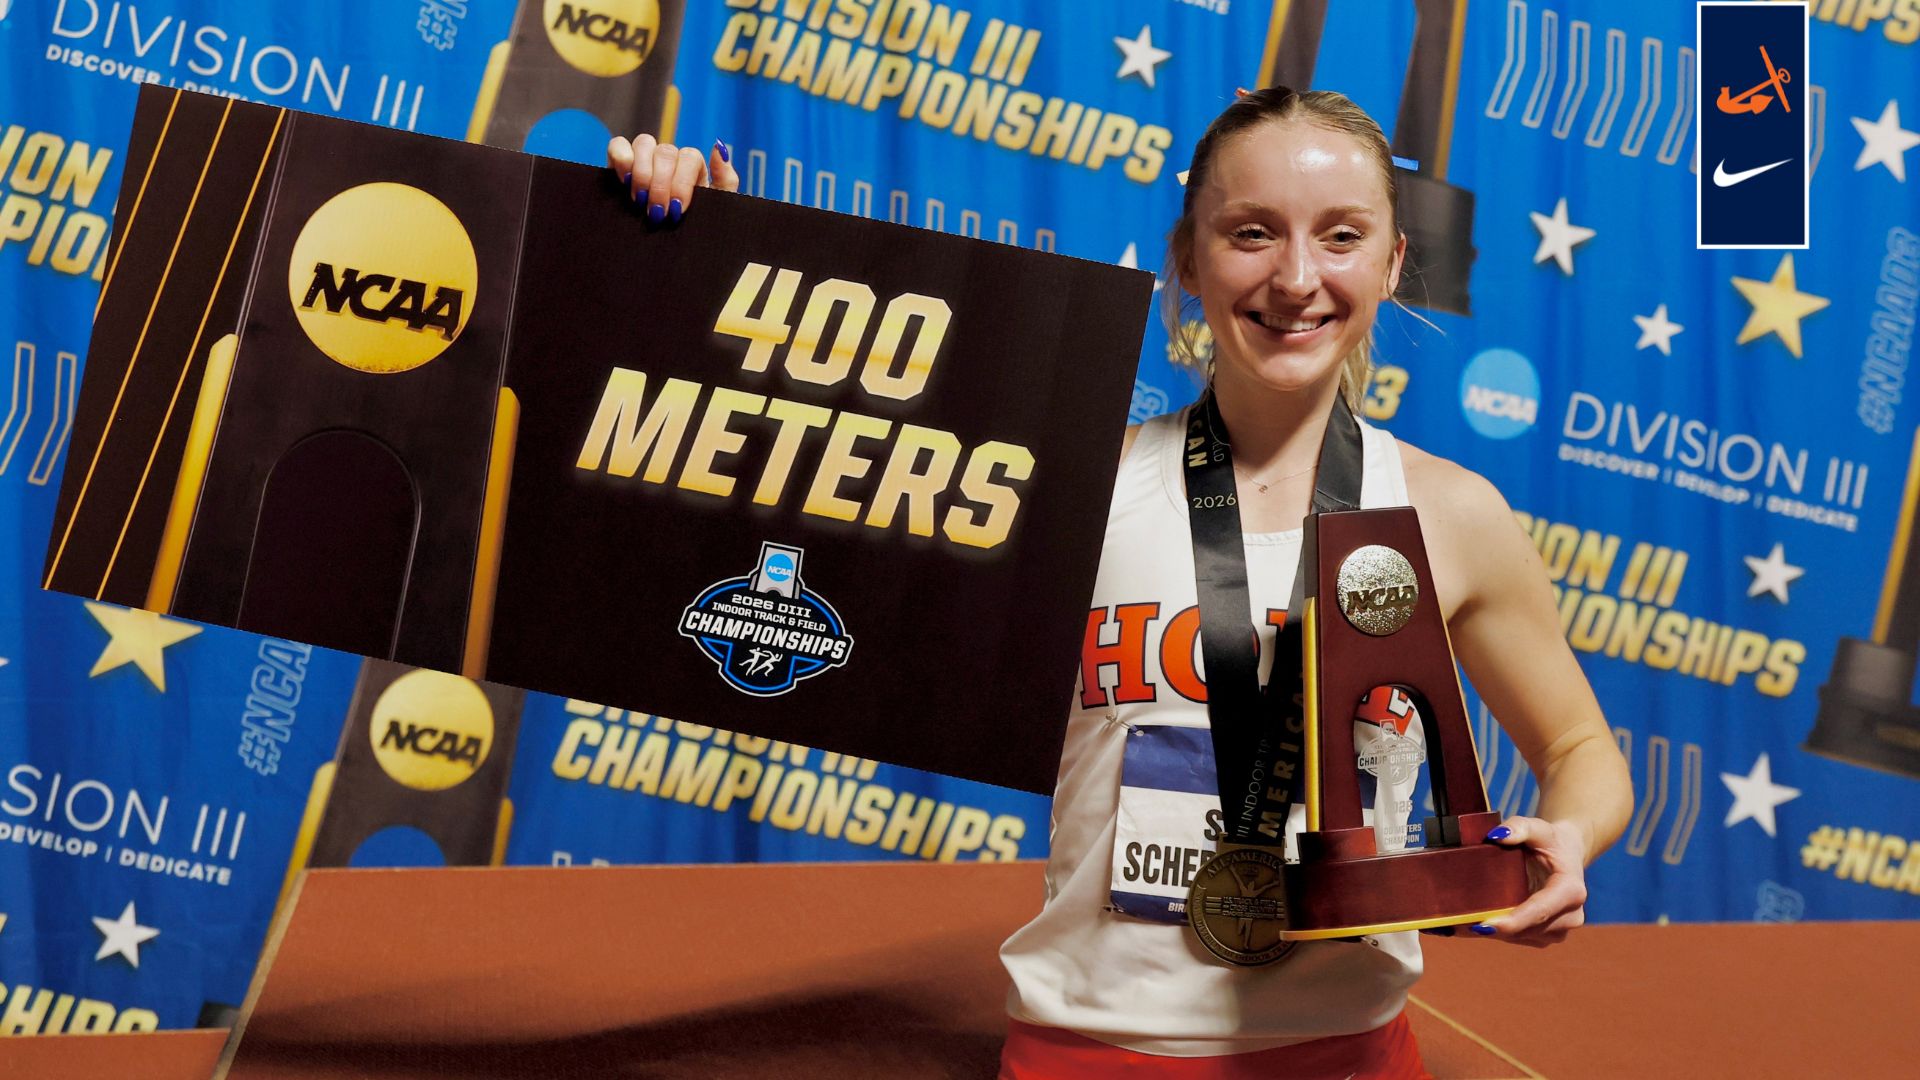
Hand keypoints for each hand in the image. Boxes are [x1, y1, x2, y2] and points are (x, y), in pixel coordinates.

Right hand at [606, 133, 739, 223]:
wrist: (670, 252)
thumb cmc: (693, 230)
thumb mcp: (715, 210)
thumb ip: (725, 179)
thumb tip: (719, 147)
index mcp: (693, 168)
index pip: (690, 156)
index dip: (682, 181)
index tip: (677, 210)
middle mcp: (669, 159)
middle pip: (666, 151)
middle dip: (661, 185)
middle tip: (658, 214)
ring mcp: (645, 159)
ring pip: (644, 143)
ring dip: (642, 173)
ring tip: (639, 201)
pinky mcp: (620, 164)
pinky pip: (618, 145)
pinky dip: (621, 159)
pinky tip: (624, 182)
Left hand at [1465, 816, 1588, 946]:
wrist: (1566, 855)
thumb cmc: (1550, 841)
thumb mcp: (1538, 828)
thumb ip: (1519, 827)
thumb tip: (1497, 835)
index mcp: (1571, 890)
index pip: (1541, 910)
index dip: (1514, 921)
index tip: (1485, 925)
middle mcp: (1571, 915)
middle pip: (1528, 929)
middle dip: (1496, 929)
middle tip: (1459, 924)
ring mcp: (1560, 929)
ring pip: (1521, 938)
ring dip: (1492, 933)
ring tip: (1459, 925)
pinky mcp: (1546, 935)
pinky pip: (1518, 939)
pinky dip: (1495, 933)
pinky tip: (1470, 926)